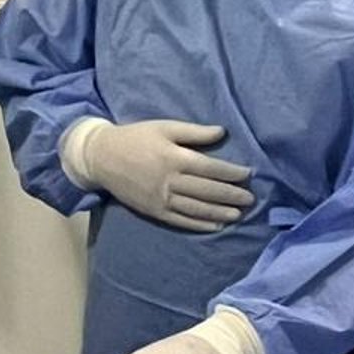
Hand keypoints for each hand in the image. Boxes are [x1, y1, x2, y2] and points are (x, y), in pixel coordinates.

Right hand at [73, 119, 253, 231]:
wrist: (102, 157)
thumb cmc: (136, 137)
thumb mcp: (165, 127)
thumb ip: (194, 132)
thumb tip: (222, 132)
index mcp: (174, 158)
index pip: (211, 168)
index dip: (232, 172)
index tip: (248, 174)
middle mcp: (169, 181)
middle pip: (207, 190)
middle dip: (231, 195)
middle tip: (251, 199)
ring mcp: (161, 199)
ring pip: (197, 208)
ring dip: (220, 212)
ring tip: (239, 214)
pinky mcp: (153, 211)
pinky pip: (180, 220)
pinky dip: (200, 224)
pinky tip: (216, 226)